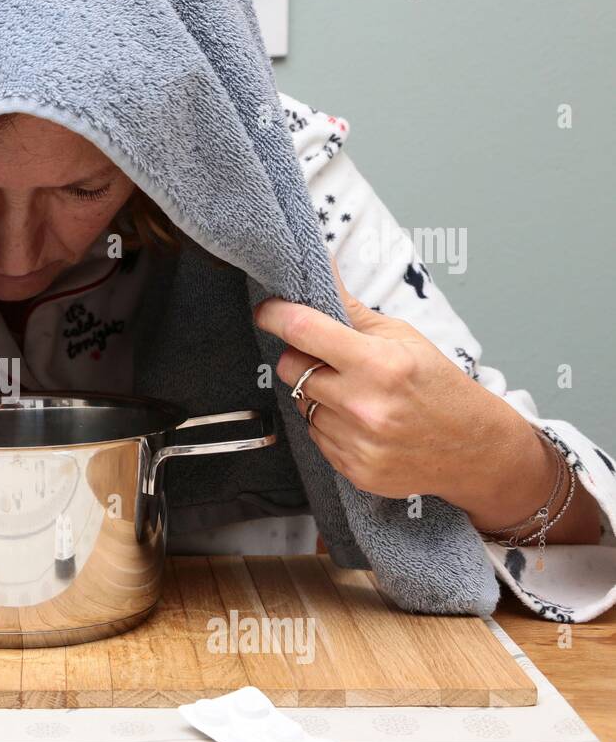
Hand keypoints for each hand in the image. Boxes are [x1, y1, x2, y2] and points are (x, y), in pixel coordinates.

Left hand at [252, 258, 524, 505]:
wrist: (474, 449)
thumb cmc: (440, 387)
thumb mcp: (404, 338)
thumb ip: (353, 311)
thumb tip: (321, 272)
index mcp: (379, 363)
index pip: (303, 330)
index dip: (276, 315)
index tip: (267, 311)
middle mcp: (363, 405)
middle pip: (290, 369)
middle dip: (300, 357)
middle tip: (327, 358)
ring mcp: (357, 441)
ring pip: (301, 404)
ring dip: (318, 395)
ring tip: (357, 395)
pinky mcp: (353, 469)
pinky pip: (316, 436)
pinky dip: (330, 425)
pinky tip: (361, 422)